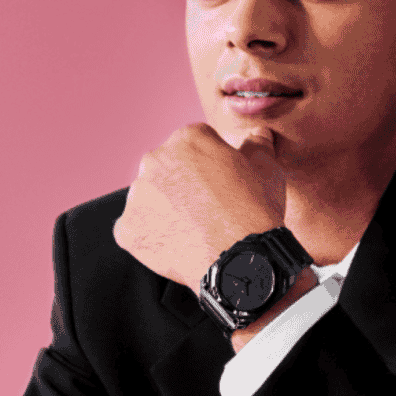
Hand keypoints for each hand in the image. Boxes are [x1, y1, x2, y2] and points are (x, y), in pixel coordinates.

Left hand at [113, 123, 284, 290]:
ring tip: (193, 231)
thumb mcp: (267, 171)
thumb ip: (257, 146)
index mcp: (187, 138)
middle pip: (166, 169)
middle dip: (182, 185)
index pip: (194, 145)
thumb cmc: (255, 213)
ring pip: (149, 199)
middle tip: (205, 210)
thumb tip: (258, 135)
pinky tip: (176, 246)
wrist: (239, 261)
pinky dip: (151, 238)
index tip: (220, 186)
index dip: (209, 167)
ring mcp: (137, 195)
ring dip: (164, 210)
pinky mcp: (128, 228)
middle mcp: (155, 159)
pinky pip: (135, 230)